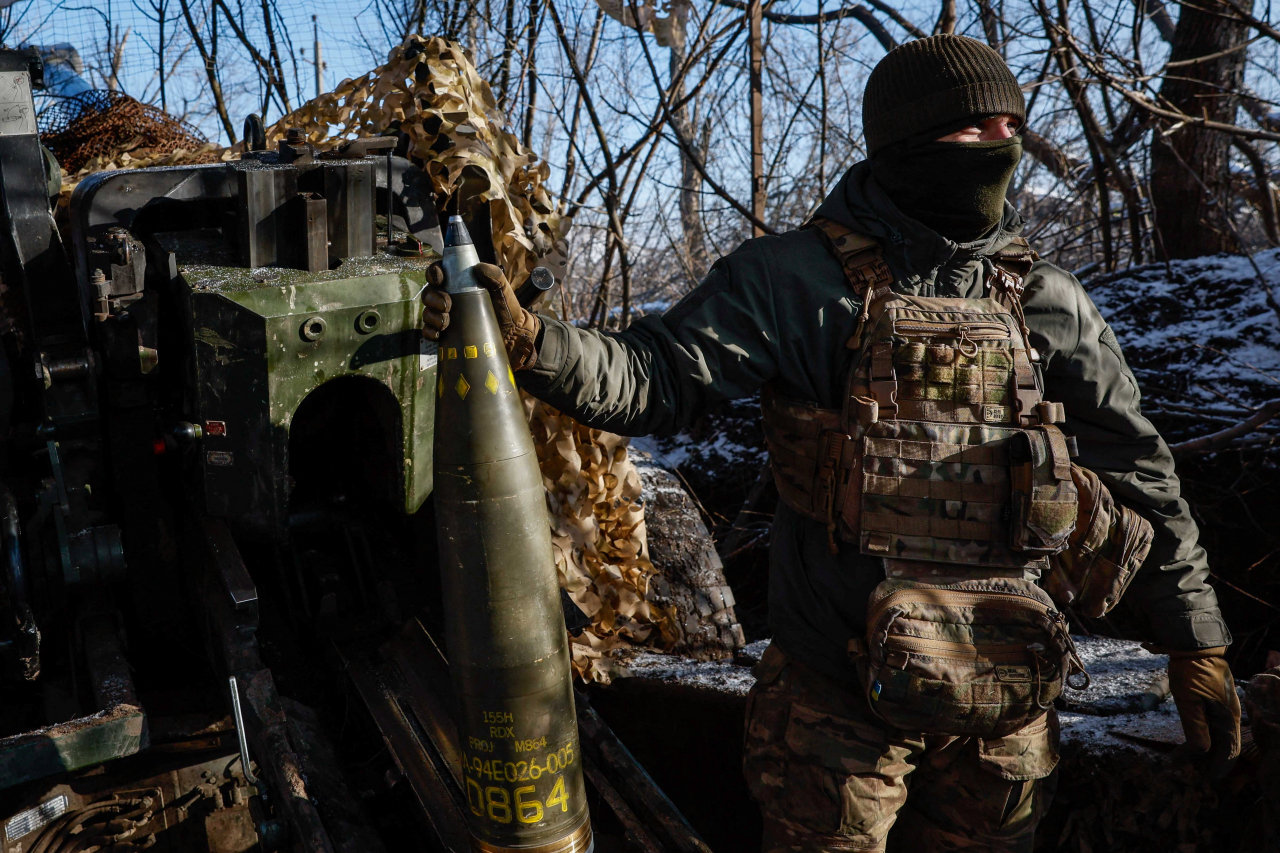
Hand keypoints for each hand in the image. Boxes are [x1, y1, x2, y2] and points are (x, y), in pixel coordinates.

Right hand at [421, 262, 540, 370]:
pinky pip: (429, 331)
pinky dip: (430, 332)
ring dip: (432, 316)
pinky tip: (439, 334)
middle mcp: (449, 298)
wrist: (512, 336)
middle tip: (447, 305)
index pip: (438, 272)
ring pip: (427, 312)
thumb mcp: (503, 289)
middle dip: (433, 297)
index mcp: (459, 283)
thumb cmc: (506, 308)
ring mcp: (446, 316)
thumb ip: (495, 275)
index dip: (434, 273)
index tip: (439, 279)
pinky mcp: (446, 334)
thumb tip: (478, 267)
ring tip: (446, 322)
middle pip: (429, 292)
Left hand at [1167, 646, 1240, 776]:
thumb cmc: (1191, 671)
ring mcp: (1224, 706)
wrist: (1195, 645)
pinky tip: (1192, 737)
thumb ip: (1195, 726)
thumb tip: (1202, 751)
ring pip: (1218, 734)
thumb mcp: (1188, 700)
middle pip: (1223, 744)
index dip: (1220, 766)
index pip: (1229, 749)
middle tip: (1187, 768)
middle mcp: (1230, 714)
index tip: (1210, 779)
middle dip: (1209, 759)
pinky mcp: (1216, 699)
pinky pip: (1213, 723)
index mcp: (1228, 716)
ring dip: (1204, 747)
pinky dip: (1203, 733)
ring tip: (1185, 757)